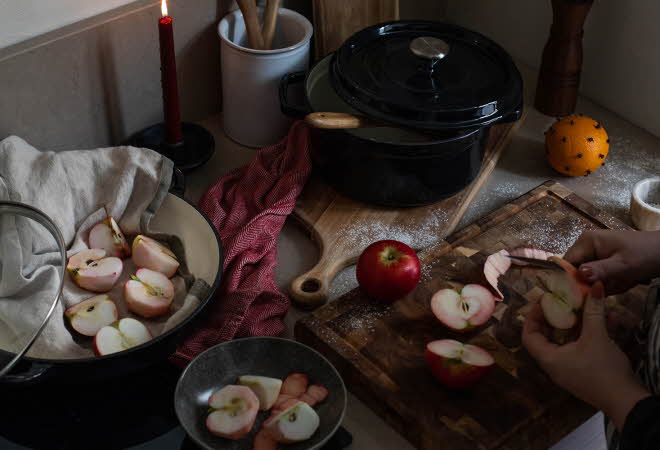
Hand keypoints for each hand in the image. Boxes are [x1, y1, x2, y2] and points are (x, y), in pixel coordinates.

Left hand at [522, 282, 648, 429]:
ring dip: (577, 323)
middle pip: (547, 337)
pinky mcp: (584, 372)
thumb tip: (595, 285)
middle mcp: (555, 365)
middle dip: (556, 317)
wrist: (627, 402)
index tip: (544, 301)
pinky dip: (589, 334)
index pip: (529, 335)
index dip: (533, 316)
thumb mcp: (597, 337)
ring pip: (567, 341)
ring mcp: (569, 370)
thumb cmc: (604, 370)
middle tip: (563, 301)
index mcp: (549, 359)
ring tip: (587, 306)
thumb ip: (593, 311)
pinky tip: (607, 320)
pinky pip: (581, 348)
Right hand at [564, 230, 659, 294]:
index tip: (582, 295)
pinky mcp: (603, 261)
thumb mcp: (624, 265)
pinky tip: (623, 281)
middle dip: (593, 284)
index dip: (570, 281)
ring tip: (623, 282)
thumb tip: (579, 274)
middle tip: (613, 286)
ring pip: (588, 278)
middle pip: (576, 273)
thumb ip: (601, 271)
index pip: (566, 264)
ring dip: (604, 285)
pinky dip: (610, 283)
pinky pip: (598, 277)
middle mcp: (585, 246)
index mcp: (586, 242)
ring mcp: (594, 253)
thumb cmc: (646, 255)